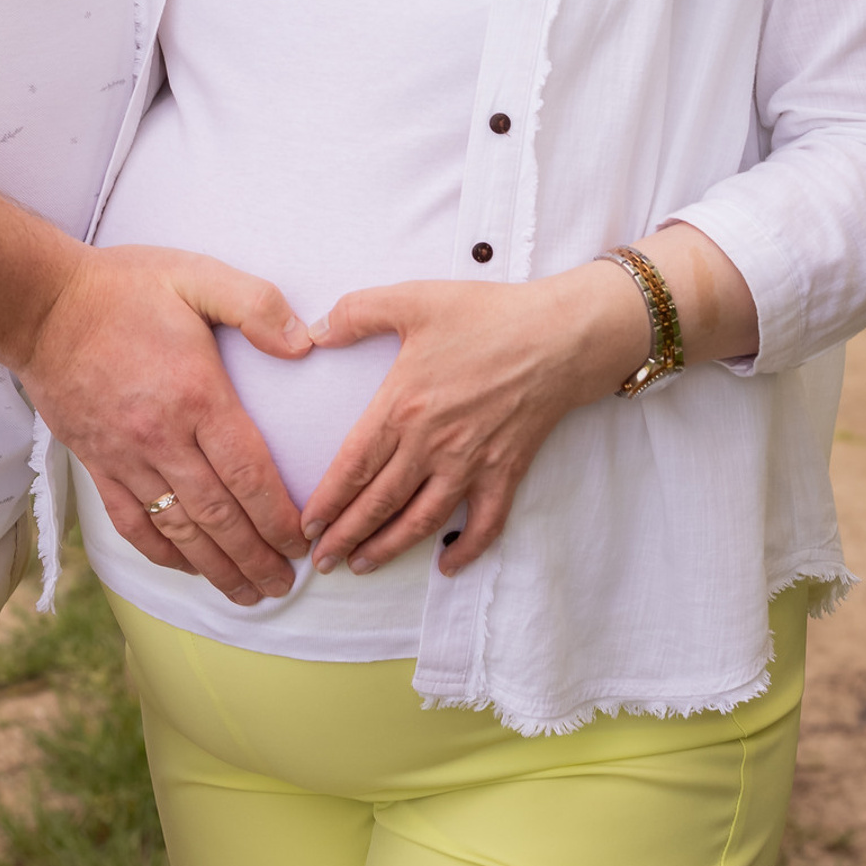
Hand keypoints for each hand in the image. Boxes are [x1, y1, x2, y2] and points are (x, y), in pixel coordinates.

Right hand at [19, 243, 314, 604]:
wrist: (41, 306)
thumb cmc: (123, 289)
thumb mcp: (196, 275)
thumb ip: (256, 305)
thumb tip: (305, 344)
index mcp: (196, 395)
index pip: (249, 474)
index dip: (280, 517)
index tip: (305, 541)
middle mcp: (162, 437)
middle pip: (219, 517)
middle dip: (257, 558)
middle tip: (285, 585)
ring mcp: (126, 457)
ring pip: (179, 531)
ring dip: (217, 570)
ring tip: (249, 594)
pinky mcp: (97, 464)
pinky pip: (132, 524)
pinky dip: (163, 555)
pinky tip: (188, 568)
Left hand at [299, 262, 651, 577]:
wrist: (559, 336)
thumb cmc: (488, 316)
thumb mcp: (414, 300)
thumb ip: (357, 312)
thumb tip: (314, 332)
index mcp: (402, 407)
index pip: (353, 467)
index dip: (327, 501)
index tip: (307, 525)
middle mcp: (431, 445)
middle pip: (379, 503)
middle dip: (345, 536)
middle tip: (321, 561)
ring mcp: (470, 464)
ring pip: (421, 521)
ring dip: (388, 548)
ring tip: (362, 565)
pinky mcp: (506, 472)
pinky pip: (484, 524)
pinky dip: (465, 549)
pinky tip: (447, 564)